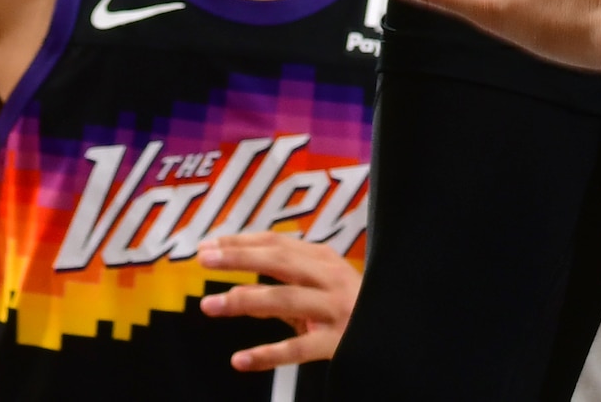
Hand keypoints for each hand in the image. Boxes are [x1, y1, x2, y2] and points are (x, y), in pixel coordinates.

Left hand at [195, 228, 359, 370]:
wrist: (396, 336)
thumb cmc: (351, 310)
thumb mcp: (320, 290)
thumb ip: (283, 288)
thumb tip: (239, 294)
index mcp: (323, 260)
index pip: (277, 243)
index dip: (241, 241)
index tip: (208, 244)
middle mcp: (330, 279)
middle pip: (280, 261)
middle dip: (240, 258)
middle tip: (204, 259)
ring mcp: (334, 309)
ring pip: (285, 299)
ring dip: (244, 300)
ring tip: (210, 305)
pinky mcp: (337, 342)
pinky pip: (298, 348)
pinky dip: (267, 354)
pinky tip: (241, 360)